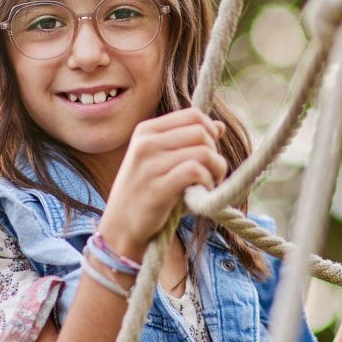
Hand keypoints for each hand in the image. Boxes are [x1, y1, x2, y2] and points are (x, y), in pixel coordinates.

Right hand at [96, 108, 228, 255]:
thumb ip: (189, 141)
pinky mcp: (157, 188)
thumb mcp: (162, 160)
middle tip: (211, 173)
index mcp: (145, 131)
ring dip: (215, 170)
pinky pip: (196, 171)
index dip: (211, 132)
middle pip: (201, 133)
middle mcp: (145, 143)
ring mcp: (149, 165)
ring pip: (203, 152)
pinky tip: (200, 193)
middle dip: (215, 153)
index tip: (210, 152)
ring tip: (208, 185)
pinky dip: (207, 182)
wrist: (120, 226)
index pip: (193, 115)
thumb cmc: (147, 192)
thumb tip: (220, 126)